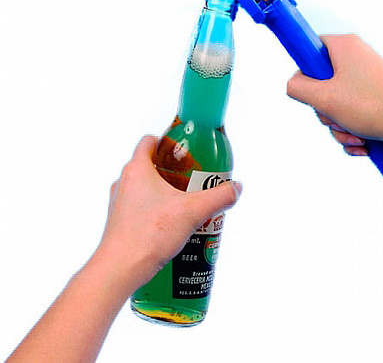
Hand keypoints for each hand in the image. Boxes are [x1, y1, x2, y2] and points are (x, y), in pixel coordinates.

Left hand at [97, 135, 241, 292]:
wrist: (120, 269)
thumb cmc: (150, 234)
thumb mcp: (193, 212)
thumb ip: (218, 197)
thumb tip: (236, 188)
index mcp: (137, 169)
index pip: (149, 141)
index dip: (168, 142)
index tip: (186, 153)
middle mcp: (123, 182)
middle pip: (150, 165)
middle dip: (173, 171)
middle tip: (194, 180)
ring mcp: (119, 203)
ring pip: (144, 187)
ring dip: (164, 192)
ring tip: (185, 205)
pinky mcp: (120, 222)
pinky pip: (140, 207)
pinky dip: (155, 209)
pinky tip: (172, 225)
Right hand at [287, 34, 382, 154]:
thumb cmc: (373, 107)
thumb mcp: (324, 98)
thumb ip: (297, 88)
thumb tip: (293, 85)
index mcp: (342, 46)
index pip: (308, 51)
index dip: (304, 74)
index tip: (310, 92)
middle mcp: (354, 57)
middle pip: (319, 83)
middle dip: (324, 111)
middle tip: (335, 119)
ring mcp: (365, 77)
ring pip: (334, 103)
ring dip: (338, 125)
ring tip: (354, 136)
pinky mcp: (373, 95)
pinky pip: (350, 112)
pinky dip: (351, 129)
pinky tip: (362, 143)